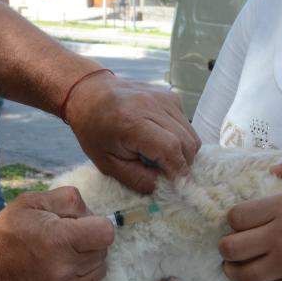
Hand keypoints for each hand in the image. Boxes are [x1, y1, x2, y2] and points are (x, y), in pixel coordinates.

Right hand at [0, 187, 114, 280]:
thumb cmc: (6, 235)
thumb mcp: (30, 203)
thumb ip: (67, 199)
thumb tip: (91, 213)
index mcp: (59, 240)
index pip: (106, 233)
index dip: (96, 225)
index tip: (81, 226)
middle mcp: (66, 270)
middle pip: (103, 251)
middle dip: (90, 242)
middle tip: (66, 241)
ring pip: (99, 271)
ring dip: (87, 262)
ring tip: (62, 257)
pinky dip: (81, 280)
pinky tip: (61, 274)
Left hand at [64, 72, 199, 193]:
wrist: (90, 93)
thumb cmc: (94, 130)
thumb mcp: (107, 164)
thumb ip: (138, 179)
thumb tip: (165, 187)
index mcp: (132, 122)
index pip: (170, 148)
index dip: (179, 171)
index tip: (179, 187)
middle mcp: (152, 105)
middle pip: (186, 142)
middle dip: (183, 164)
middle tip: (170, 174)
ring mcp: (164, 97)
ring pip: (191, 134)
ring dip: (184, 152)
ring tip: (164, 157)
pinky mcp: (170, 96)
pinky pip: (186, 124)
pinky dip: (180, 137)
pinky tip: (161, 138)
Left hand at [218, 150, 281, 280]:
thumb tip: (274, 170)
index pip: (236, 217)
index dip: (233, 220)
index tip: (240, 221)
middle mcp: (278, 237)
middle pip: (231, 248)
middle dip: (226, 248)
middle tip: (232, 245)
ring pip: (244, 275)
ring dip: (234, 272)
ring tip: (235, 268)